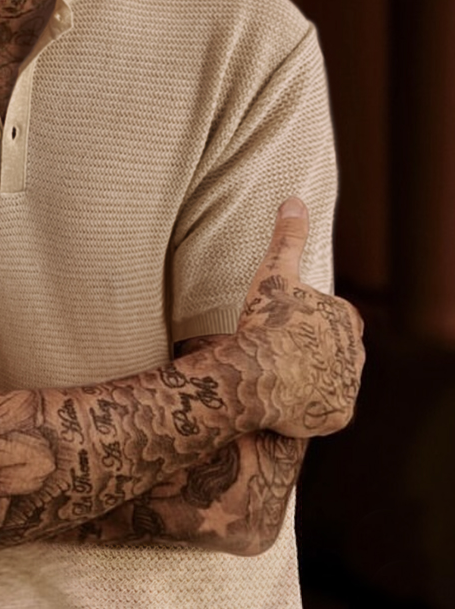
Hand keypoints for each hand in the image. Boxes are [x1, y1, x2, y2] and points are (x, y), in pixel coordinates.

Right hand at [234, 198, 364, 437]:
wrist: (261, 374)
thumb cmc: (268, 322)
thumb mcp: (275, 273)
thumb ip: (288, 238)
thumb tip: (294, 201)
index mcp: (346, 318)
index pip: (336, 314)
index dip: (310, 316)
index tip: (288, 320)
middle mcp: (356, 353)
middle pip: (336, 348)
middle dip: (313, 348)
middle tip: (279, 348)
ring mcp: (348, 386)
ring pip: (332, 378)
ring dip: (312, 375)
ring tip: (280, 373)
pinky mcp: (339, 414)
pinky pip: (326, 408)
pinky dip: (310, 404)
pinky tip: (288, 399)